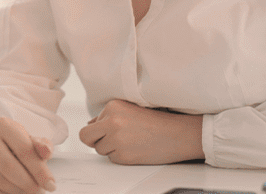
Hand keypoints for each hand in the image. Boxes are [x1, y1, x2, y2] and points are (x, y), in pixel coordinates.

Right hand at [0, 117, 56, 193]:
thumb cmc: (16, 145)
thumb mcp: (31, 141)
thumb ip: (42, 146)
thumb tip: (46, 152)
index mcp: (3, 125)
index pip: (24, 151)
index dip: (40, 171)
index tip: (51, 185)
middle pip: (10, 168)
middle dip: (28, 184)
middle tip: (38, 191)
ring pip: (0, 181)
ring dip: (18, 191)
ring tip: (26, 190)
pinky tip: (12, 192)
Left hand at [78, 99, 202, 164]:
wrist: (178, 134)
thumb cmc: (157, 121)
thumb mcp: (130, 109)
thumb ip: (108, 116)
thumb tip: (90, 124)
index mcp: (112, 106)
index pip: (90, 124)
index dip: (98, 131)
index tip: (110, 132)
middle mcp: (112, 120)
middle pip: (86, 137)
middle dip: (95, 141)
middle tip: (111, 141)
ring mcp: (116, 138)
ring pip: (100, 150)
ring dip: (111, 149)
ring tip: (131, 142)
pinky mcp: (123, 155)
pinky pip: (112, 159)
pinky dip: (121, 157)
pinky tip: (135, 149)